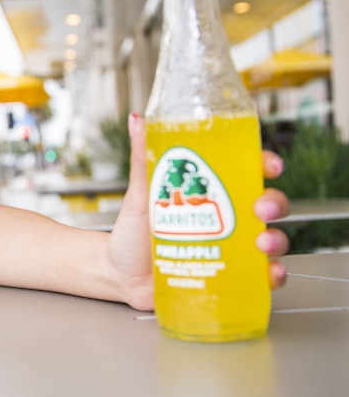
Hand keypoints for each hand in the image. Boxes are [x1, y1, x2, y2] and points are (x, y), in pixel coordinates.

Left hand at [109, 113, 289, 311]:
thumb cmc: (133, 232)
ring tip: (261, 244)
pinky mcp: (230, 276)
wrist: (120, 275)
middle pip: (268, 204)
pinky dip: (273, 274)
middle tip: (260, 208)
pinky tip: (269, 273)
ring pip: (272, 239)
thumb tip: (137, 120)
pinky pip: (262, 275)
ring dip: (276, 240)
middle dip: (274, 203)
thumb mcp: (139, 194)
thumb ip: (143, 159)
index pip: (248, 171)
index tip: (270, 165)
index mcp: (211, 192)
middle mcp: (228, 218)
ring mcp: (232, 248)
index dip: (266, 164)